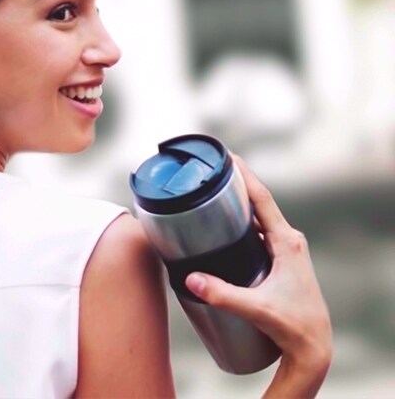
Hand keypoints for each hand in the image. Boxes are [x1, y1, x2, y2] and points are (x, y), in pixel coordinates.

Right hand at [184, 155, 332, 387]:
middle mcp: (289, 240)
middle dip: (235, 183)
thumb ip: (222, 294)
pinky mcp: (281, 259)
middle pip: (259, 203)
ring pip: (259, 217)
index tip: (228, 156)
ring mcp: (286, 249)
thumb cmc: (291, 326)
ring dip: (238, 203)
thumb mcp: (255, 308)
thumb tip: (190, 279)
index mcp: (287, 242)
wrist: (313, 346)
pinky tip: (225, 225)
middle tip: (209, 169)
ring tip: (211, 191)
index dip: (245, 175)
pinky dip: (242, 221)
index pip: (262, 200)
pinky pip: (260, 231)